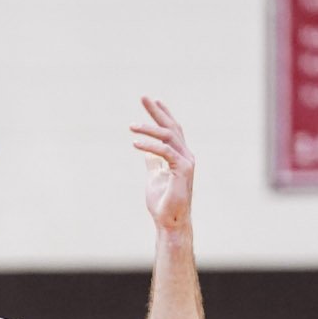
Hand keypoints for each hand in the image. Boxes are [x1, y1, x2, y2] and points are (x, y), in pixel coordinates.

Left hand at [130, 96, 194, 232]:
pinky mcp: (183, 169)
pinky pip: (164, 152)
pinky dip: (149, 146)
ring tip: (131, 126)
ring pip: (168, 136)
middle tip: (143, 97)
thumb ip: (153, 162)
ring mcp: (186, 162)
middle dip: (157, 111)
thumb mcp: (154, 177)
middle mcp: (186, 155)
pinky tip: (135, 144)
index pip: (173, 130)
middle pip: (171, 127)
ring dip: (149, 129)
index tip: (152, 101)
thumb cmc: (163, 203)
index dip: (163, 114)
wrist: (169, 222)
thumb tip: (146, 151)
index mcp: (180, 156)